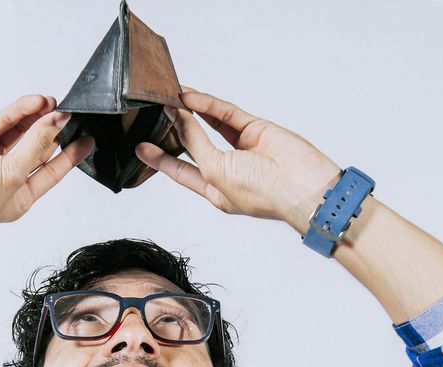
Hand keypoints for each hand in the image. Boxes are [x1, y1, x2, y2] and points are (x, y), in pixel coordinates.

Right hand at [0, 94, 93, 234]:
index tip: (89, 139)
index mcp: (20, 196)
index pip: (52, 172)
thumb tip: (57, 120)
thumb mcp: (12, 176)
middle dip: (56, 130)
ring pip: (24, 131)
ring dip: (40, 117)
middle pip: (40, 148)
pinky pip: (6, 120)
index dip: (71, 155)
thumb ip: (36, 146)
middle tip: (74, 113)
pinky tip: (37, 101)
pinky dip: (21, 110)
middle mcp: (9, 175)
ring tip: (56, 103)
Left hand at [135, 89, 342, 234]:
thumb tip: (178, 117)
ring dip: (189, 112)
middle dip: (174, 130)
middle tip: (153, 114)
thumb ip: (194, 143)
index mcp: (217, 191)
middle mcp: (228, 170)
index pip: (182, 173)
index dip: (162, 160)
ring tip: (167, 97)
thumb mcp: (215, 171)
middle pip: (193, 146)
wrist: (301, 185)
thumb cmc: (262, 193)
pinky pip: (226, 114)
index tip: (141, 148)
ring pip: (210, 125)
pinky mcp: (256, 130)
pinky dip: (208, 105)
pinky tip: (189, 96)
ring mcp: (243, 149)